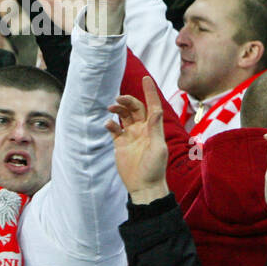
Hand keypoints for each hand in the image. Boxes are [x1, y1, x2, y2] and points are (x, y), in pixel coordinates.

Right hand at [104, 75, 168, 202]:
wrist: (143, 186)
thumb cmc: (155, 168)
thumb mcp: (158, 148)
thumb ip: (155, 129)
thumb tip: (157, 111)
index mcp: (154, 129)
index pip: (152, 106)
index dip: (150, 92)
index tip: (146, 78)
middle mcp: (142, 129)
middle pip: (135, 108)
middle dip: (127, 100)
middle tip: (118, 99)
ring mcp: (131, 136)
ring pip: (124, 116)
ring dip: (118, 109)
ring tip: (111, 108)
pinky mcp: (120, 143)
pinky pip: (114, 129)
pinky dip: (110, 124)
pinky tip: (108, 125)